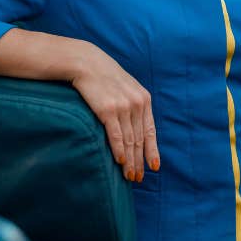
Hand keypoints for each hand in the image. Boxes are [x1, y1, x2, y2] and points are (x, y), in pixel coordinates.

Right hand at [69, 42, 159, 182]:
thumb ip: (133, 105)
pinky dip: (119, 150)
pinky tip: (120, 162)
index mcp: (144, 100)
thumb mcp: (126, 88)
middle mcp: (137, 104)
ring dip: (130, 161)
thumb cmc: (104, 78)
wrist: (86, 62)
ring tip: (129, 175)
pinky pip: (116, 135)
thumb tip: (135, 127)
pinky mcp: (108, 110)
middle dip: (140, 161)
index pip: (150, 131)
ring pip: (129, 141)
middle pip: (140, 140)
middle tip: (138, 178)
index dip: (152, 151)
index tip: (154, 167)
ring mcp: (124, 107)